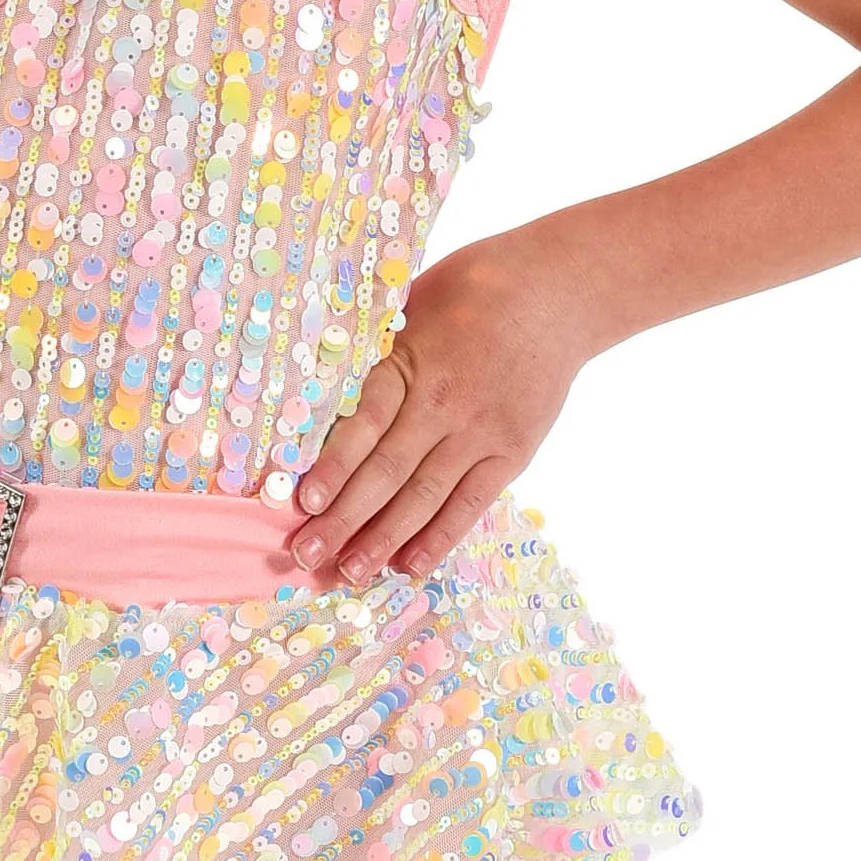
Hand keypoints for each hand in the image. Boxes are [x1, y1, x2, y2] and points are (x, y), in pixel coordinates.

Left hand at [285, 230, 596, 590]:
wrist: (557, 292)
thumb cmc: (474, 287)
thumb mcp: (410, 300)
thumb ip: (373, 347)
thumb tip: (318, 379)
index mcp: (411, 361)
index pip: (364, 423)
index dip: (333, 466)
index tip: (303, 501)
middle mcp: (443, 403)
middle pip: (386, 471)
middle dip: (343, 519)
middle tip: (307, 554)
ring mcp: (480, 432)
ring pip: (424, 497)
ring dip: (384, 539)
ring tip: (350, 573)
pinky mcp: (511, 451)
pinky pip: (470, 503)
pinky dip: (440, 536)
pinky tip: (410, 565)